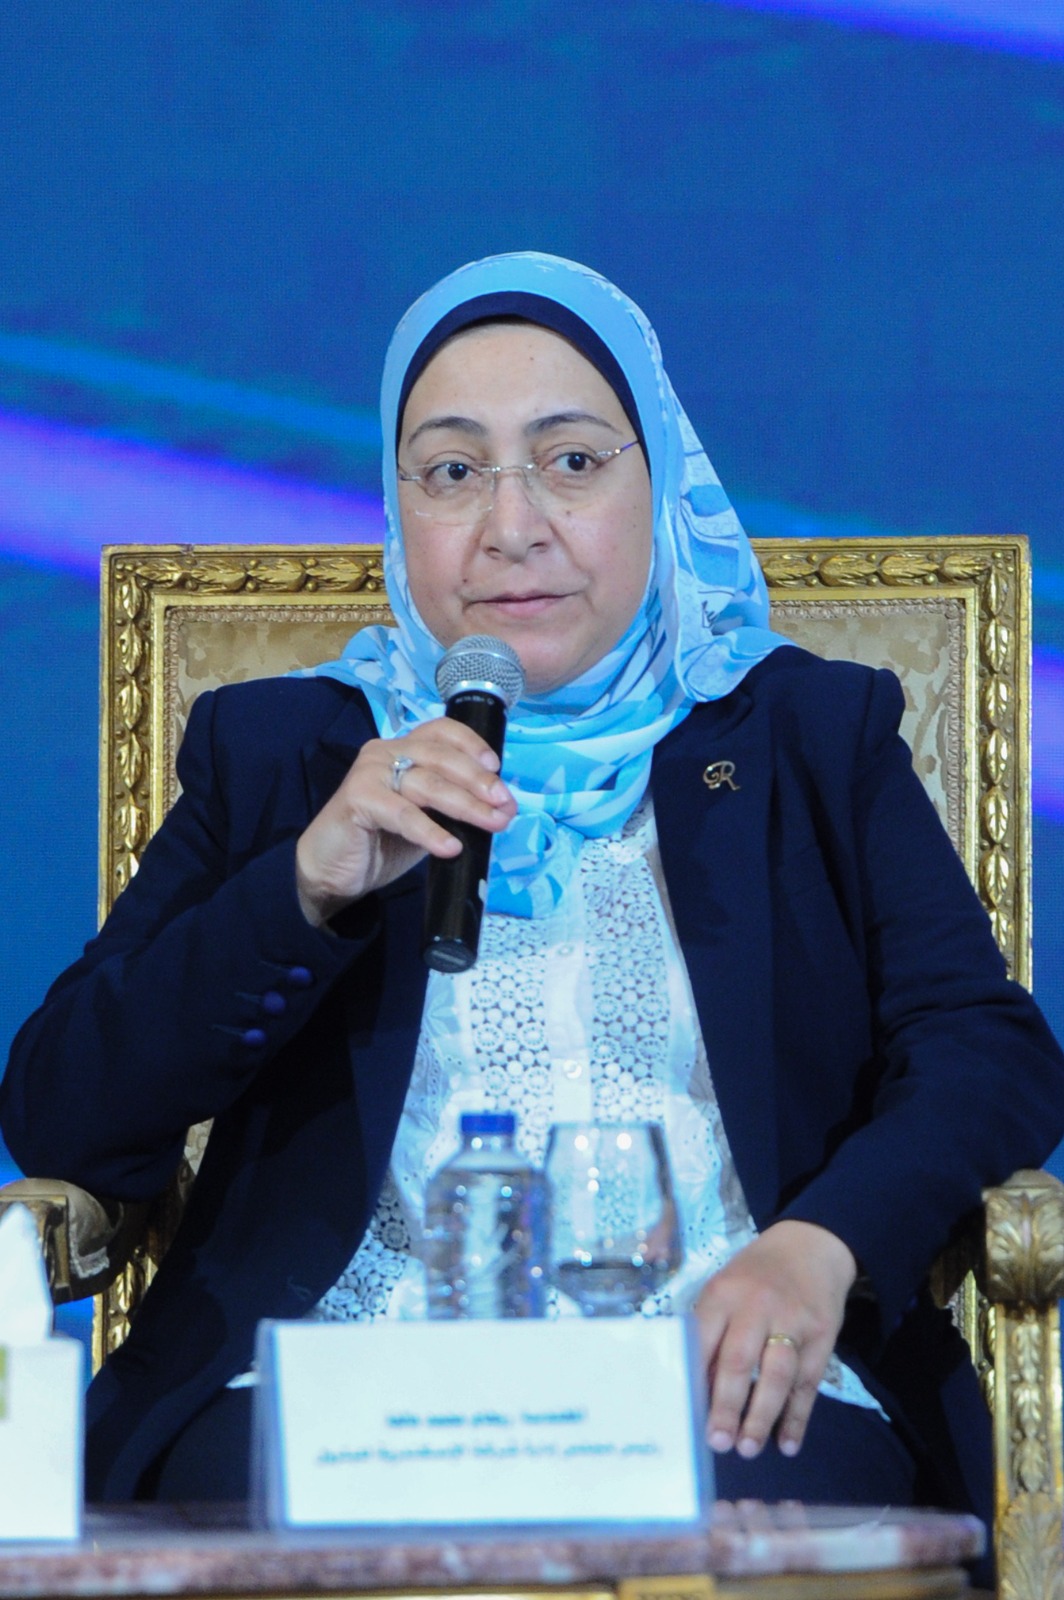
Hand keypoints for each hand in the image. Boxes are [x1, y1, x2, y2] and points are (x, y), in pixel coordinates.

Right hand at [294, 717, 516, 923]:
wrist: (331, 871)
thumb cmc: (379, 843)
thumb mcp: (425, 819)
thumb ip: (452, 807)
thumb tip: (499, 808)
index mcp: (404, 749)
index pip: (442, 731)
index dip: (473, 745)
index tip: (497, 767)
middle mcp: (386, 752)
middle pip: (442, 757)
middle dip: (479, 781)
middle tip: (505, 804)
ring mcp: (370, 771)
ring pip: (428, 783)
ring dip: (466, 805)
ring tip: (492, 823)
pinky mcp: (358, 796)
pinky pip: (403, 813)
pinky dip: (429, 830)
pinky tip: (450, 847)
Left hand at [693, 1220, 856, 1459]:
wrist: (811, 1245)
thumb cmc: (754, 1276)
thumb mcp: (725, 1289)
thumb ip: (711, 1330)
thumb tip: (695, 1389)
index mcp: (723, 1294)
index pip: (703, 1341)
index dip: (694, 1380)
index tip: (685, 1417)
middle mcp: (756, 1306)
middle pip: (738, 1361)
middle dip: (726, 1405)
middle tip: (717, 1442)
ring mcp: (793, 1320)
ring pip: (776, 1375)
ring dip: (761, 1416)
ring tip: (748, 1448)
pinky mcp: (822, 1335)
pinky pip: (808, 1383)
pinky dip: (798, 1416)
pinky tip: (787, 1443)